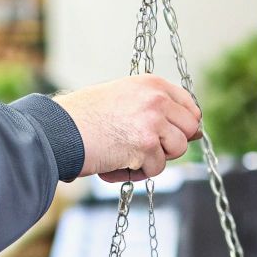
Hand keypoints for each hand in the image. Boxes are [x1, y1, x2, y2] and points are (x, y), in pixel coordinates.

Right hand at [52, 75, 201, 182]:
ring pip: (176, 150)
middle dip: (171, 143)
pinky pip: (156, 168)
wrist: (59, 130)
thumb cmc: (85, 118)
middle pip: (189, 130)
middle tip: (144, 147)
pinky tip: (116, 163)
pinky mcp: (146, 145)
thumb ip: (155, 109)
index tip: (166, 135)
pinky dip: (137, 172)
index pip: (190, 107)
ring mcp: (153, 121)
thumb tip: (197, 130)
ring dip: (154, 159)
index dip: (182, 126)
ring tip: (127, 154)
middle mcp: (156, 99)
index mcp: (152, 84)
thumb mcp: (124, 99)